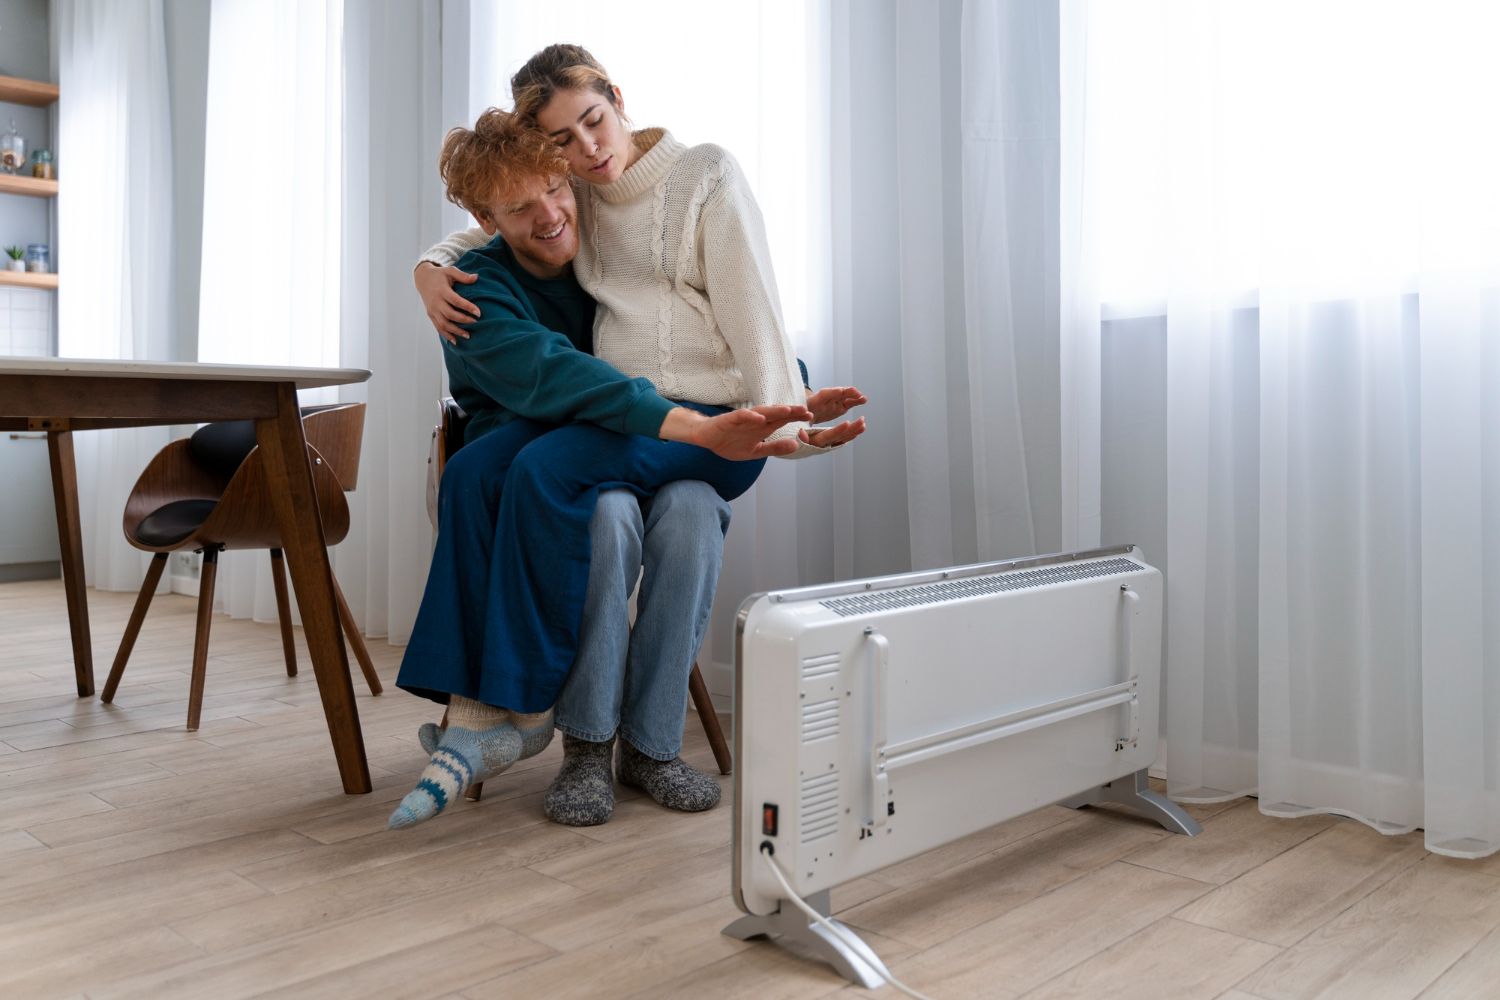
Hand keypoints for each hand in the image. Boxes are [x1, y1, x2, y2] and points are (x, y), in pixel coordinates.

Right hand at [415, 263, 479, 344]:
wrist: (423, 279)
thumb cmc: (440, 275)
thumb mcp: (450, 271)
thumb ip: (463, 276)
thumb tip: (476, 277)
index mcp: (442, 291)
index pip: (455, 301)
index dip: (467, 307)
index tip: (479, 313)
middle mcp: (436, 302)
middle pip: (450, 314)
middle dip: (463, 320)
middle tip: (475, 322)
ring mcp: (432, 310)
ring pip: (443, 324)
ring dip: (456, 331)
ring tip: (468, 335)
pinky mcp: (431, 315)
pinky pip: (438, 327)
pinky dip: (446, 335)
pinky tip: (456, 341)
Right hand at [661, 404, 813, 460]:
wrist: (705, 437)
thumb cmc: (729, 442)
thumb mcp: (756, 451)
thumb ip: (774, 448)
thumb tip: (795, 445)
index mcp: (762, 427)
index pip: (782, 420)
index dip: (795, 418)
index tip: (810, 417)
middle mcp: (755, 420)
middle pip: (775, 414)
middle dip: (790, 412)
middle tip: (806, 410)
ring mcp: (743, 419)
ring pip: (760, 412)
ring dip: (774, 411)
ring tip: (787, 410)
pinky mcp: (729, 420)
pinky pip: (740, 416)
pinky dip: (750, 417)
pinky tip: (760, 418)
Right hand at [800, 417, 865, 448]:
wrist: (796, 447)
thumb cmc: (794, 440)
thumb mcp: (794, 436)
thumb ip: (800, 436)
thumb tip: (801, 433)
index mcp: (816, 441)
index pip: (829, 435)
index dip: (838, 430)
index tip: (847, 422)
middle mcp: (824, 444)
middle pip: (840, 437)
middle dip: (851, 429)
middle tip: (862, 421)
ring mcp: (828, 445)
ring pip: (844, 438)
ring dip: (854, 431)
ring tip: (864, 424)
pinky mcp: (830, 443)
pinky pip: (843, 440)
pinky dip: (851, 435)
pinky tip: (859, 430)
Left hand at [804, 385, 867, 423]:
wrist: (802, 414)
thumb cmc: (799, 415)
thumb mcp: (799, 417)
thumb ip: (802, 416)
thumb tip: (802, 421)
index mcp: (813, 401)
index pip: (823, 395)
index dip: (832, 393)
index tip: (841, 391)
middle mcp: (825, 399)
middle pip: (837, 393)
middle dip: (846, 392)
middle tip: (856, 393)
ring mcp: (834, 402)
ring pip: (845, 397)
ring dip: (854, 396)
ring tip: (863, 398)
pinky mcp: (839, 406)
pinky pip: (849, 402)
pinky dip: (856, 401)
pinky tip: (863, 400)